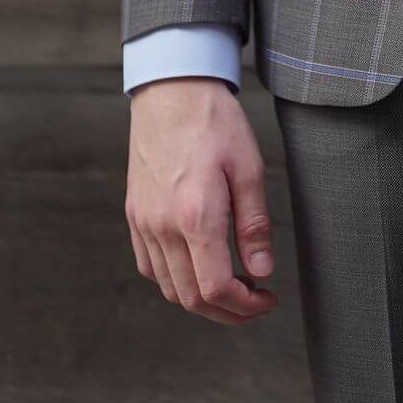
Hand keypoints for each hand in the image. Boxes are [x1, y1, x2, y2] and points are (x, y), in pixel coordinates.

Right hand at [125, 77, 278, 324]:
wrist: (171, 90)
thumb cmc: (214, 122)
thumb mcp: (249, 167)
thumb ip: (254, 224)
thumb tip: (262, 271)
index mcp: (195, 216)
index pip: (215, 289)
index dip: (244, 307)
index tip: (267, 299)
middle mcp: (163, 226)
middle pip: (190, 298)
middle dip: (227, 312)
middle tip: (255, 301)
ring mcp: (144, 222)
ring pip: (168, 287)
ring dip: (201, 299)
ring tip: (232, 285)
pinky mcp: (135, 214)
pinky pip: (150, 266)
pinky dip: (174, 280)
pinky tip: (198, 266)